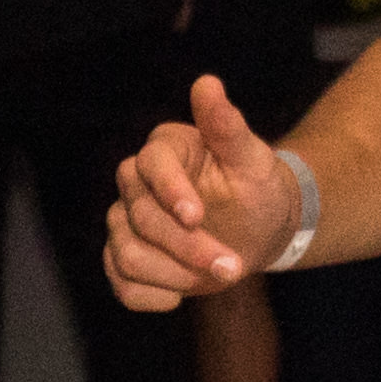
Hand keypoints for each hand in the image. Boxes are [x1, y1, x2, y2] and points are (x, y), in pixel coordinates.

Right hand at [105, 75, 300, 309]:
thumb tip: (207, 84)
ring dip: (173, 275)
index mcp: (164, 149)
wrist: (260, 227)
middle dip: (187, 247)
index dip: (170, 191)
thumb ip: (226, 125)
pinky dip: (148, 296)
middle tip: (233, 265)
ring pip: (126, 253)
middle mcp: (136, 183)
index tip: (197, 216)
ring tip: (217, 278)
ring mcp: (127, 221)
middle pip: (139, 217)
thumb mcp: (252, 158)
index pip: (150, 165)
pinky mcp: (127, 256)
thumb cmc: (256, 185)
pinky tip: (180, 298)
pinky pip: (120, 281)